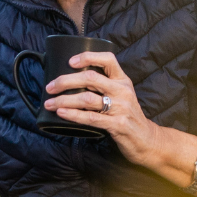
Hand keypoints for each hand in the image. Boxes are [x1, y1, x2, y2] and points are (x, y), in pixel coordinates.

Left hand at [42, 51, 161, 161]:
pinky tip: (61, 113)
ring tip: (49, 103)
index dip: (87, 57)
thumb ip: (104, 87)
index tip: (70, 62)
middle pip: (90, 78)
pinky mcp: (118, 125)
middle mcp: (122, 91)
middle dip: (65, 81)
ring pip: (87, 98)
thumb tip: (73, 82)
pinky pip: (91, 117)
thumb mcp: (122, 96)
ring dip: (64, 100)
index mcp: (123, 80)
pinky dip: (73, 115)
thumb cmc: (128, 117)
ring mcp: (121, 108)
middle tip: (50, 87)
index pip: (108, 59)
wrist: (147, 140)